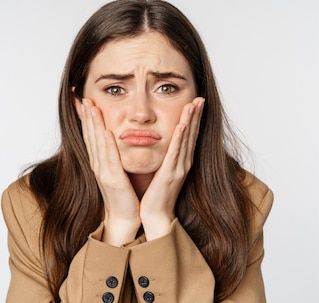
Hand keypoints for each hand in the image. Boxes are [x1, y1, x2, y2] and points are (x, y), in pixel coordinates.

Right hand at [76, 98, 140, 245]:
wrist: (125, 218)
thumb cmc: (126, 196)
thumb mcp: (119, 172)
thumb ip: (116, 157)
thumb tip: (117, 141)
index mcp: (101, 163)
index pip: (92, 137)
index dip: (87, 119)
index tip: (84, 102)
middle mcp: (98, 166)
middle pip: (90, 136)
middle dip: (86, 116)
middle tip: (82, 97)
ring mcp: (103, 172)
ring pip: (97, 144)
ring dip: (94, 124)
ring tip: (90, 106)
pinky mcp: (112, 180)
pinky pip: (109, 158)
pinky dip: (107, 144)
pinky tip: (106, 131)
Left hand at [139, 97, 204, 239]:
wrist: (155, 215)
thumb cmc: (156, 195)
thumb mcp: (163, 172)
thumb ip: (166, 158)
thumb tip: (165, 146)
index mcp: (181, 161)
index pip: (189, 135)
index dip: (194, 118)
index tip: (196, 103)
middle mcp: (184, 162)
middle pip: (192, 134)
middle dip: (196, 115)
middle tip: (200, 97)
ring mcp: (179, 168)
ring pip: (186, 140)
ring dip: (191, 121)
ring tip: (194, 104)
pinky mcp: (171, 174)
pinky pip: (176, 152)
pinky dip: (181, 138)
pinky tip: (183, 125)